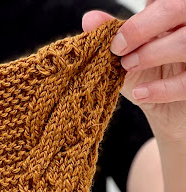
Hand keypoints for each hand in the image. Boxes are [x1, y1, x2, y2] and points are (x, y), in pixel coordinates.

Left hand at [82, 0, 185, 142]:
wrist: (165, 107)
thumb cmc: (148, 74)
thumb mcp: (127, 54)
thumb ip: (111, 34)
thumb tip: (89, 19)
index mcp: (175, 13)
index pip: (163, 2)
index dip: (139, 18)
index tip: (116, 40)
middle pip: (176, 9)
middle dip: (141, 29)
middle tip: (118, 49)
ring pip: (184, 42)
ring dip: (150, 55)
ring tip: (128, 67)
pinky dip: (160, 89)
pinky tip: (139, 93)